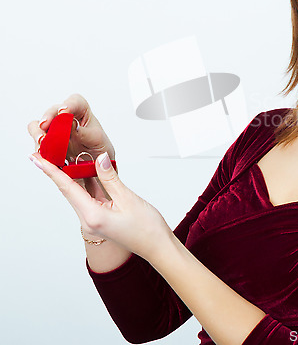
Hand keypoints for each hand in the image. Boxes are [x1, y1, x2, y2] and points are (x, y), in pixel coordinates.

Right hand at [27, 94, 114, 199]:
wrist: (96, 168)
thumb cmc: (100, 149)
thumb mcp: (98, 141)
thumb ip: (86, 133)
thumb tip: (74, 126)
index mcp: (82, 113)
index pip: (75, 102)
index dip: (68, 104)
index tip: (64, 111)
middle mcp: (66, 119)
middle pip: (52, 111)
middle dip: (47, 117)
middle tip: (45, 126)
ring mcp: (54, 131)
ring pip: (38, 125)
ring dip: (37, 132)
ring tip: (41, 142)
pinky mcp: (46, 144)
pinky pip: (37, 143)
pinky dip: (37, 147)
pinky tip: (42, 153)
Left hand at [28, 150, 171, 262]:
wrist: (157, 247)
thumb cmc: (146, 228)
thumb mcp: (128, 198)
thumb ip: (111, 178)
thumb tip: (99, 159)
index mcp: (92, 216)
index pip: (67, 188)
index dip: (52, 171)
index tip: (37, 159)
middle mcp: (89, 220)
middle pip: (68, 191)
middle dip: (56, 171)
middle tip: (45, 154)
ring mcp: (94, 220)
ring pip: (79, 193)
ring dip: (71, 176)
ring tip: (62, 158)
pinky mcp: (101, 218)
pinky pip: (89, 198)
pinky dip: (86, 184)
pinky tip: (84, 172)